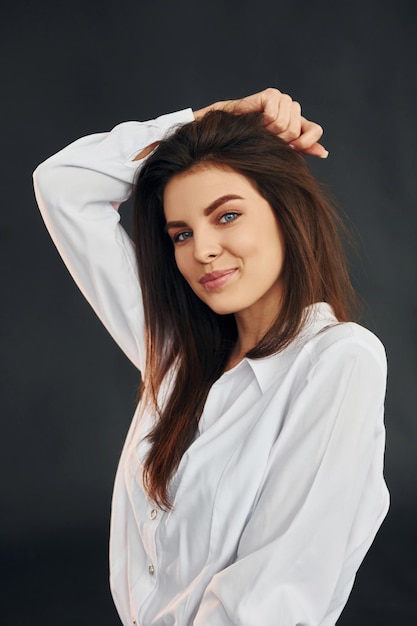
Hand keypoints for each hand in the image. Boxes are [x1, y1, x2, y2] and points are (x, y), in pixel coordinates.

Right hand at [194, 88, 327, 158]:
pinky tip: (257, 119)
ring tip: (260, 129)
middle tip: (266, 137)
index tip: (291, 148)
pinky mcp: (271, 95)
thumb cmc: (252, 141)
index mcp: (296, 122)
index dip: (306, 142)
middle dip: (280, 139)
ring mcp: (282, 100)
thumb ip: (302, 149)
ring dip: (270, 132)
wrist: (230, 132)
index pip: (315, 130)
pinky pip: (275, 114)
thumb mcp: (279, 149)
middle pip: (296, 129)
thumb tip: (324, 152)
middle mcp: (291, 109)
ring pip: (287, 124)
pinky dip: (265, 121)